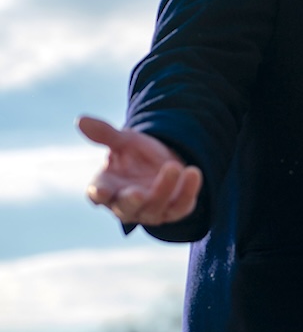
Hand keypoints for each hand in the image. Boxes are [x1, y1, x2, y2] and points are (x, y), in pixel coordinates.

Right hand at [77, 115, 202, 225]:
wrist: (163, 161)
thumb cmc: (135, 154)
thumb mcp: (123, 141)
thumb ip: (104, 134)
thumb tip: (80, 120)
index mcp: (106, 189)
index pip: (98, 195)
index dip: (98, 194)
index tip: (100, 191)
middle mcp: (126, 205)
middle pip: (126, 208)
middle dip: (132, 201)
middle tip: (136, 192)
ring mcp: (151, 211)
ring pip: (156, 207)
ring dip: (165, 188)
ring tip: (174, 165)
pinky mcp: (174, 210)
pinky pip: (181, 206)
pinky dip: (188, 191)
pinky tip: (193, 172)